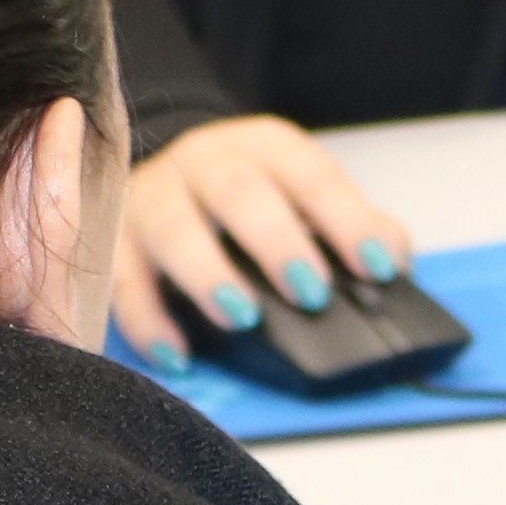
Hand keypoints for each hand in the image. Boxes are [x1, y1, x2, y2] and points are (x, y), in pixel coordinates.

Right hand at [111, 114, 411, 362]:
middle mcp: (204, 162)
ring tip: (242, 318)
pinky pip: (122, 279)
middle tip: (311, 291)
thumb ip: (349, 224)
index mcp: (264, 148)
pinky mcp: (112, 237)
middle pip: (237, 191)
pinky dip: (148, 320)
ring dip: (208, 273)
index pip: (311, 175)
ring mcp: (152, 195)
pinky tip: (178, 356)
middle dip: (275, 241)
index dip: (346, 219)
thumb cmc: (251, 195)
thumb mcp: (302, 193)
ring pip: (172, 227)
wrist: (172, 173)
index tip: (376, 265)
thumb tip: (393, 260)